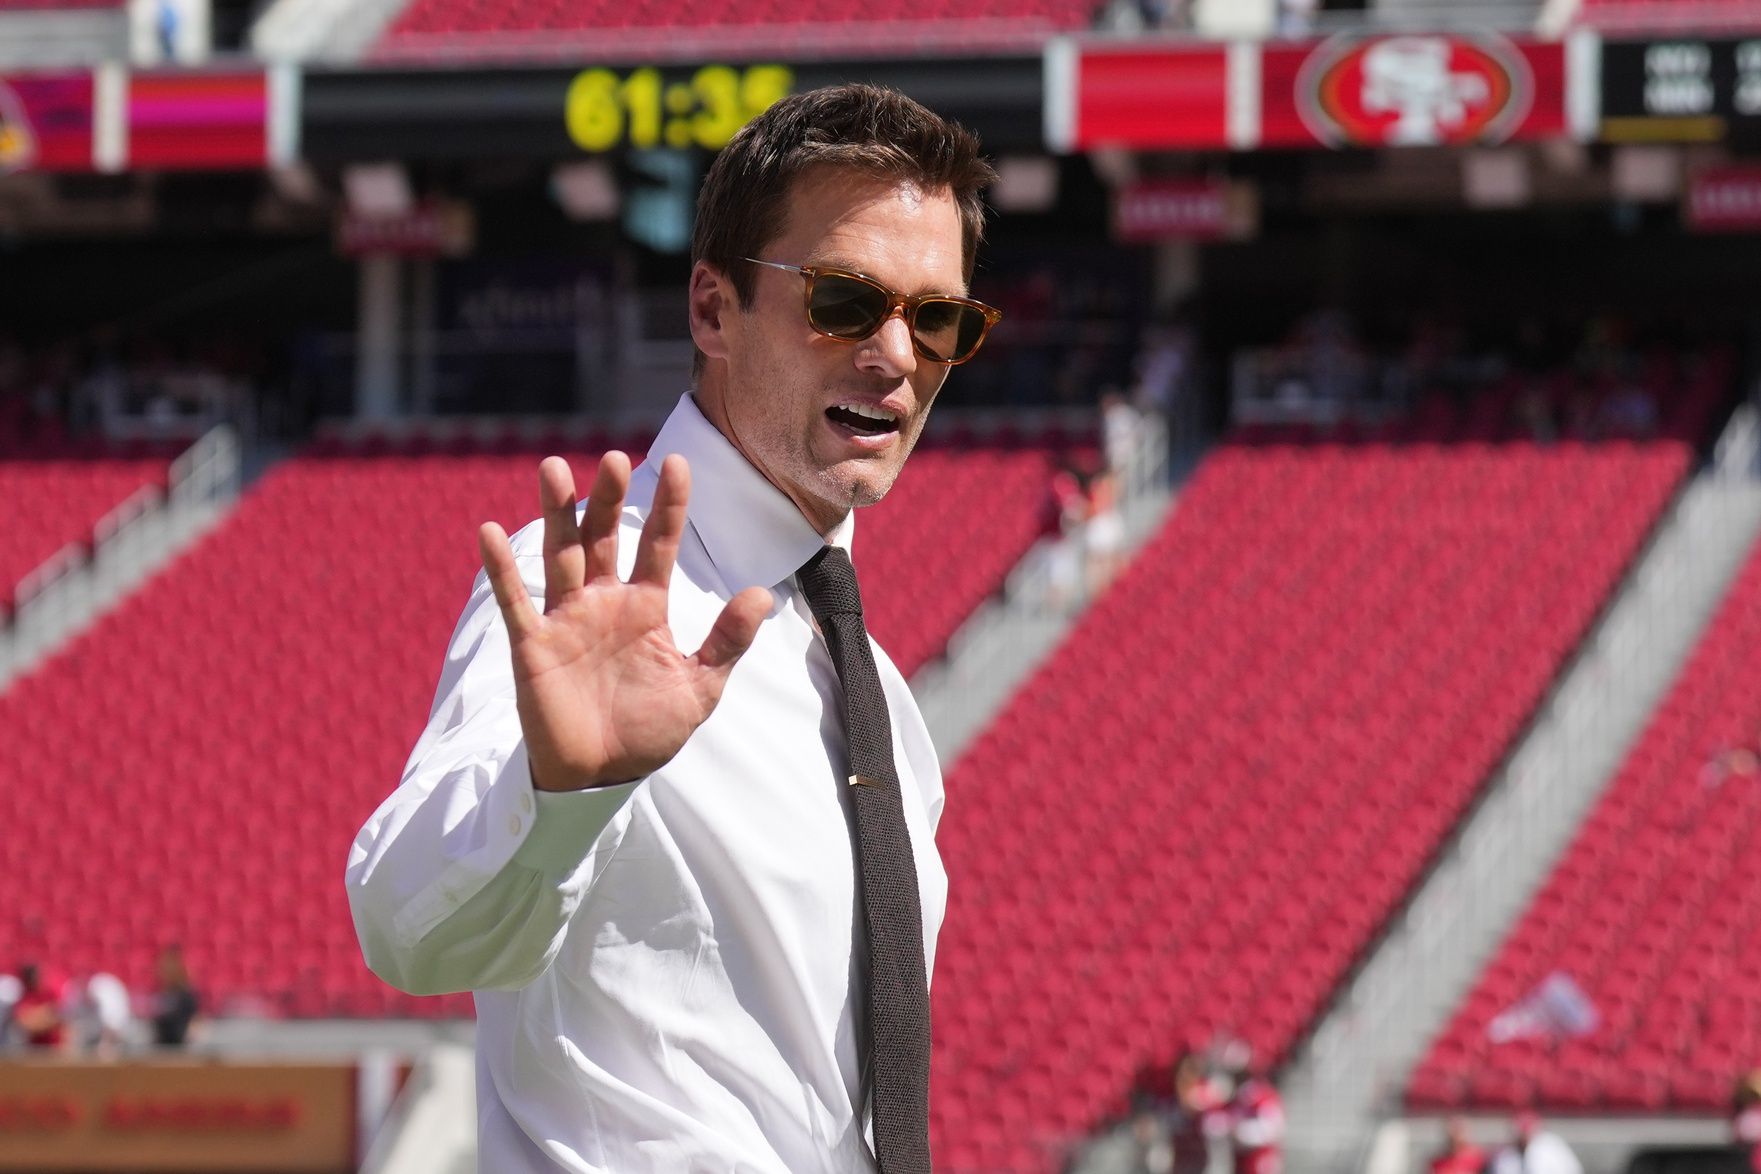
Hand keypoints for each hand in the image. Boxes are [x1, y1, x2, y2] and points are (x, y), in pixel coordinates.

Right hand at [477, 452, 772, 790]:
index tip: (678, 462)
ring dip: (556, 513)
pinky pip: (515, 601)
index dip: (669, 506)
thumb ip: (727, 641)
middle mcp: (604, 602)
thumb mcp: (699, 687)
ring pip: (561, 554)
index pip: (659, 544)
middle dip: (608, 498)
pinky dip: (502, 569)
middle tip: (614, 458)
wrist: (601, 777)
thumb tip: (762, 594)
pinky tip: (490, 531)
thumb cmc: (649, 731)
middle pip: (604, 536)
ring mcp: (566, 619)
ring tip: (553, 468)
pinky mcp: (534, 645)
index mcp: (645, 607)